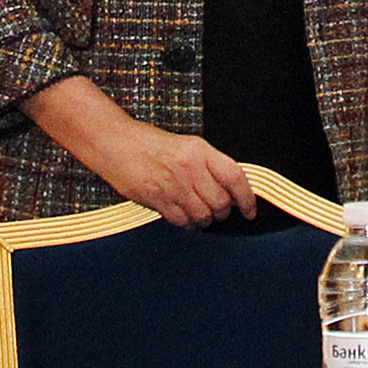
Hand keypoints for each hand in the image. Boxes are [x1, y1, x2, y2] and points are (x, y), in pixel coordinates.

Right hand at [21, 76, 252, 227]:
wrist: (117, 143)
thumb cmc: (152, 144)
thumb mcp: (188, 145)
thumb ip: (210, 165)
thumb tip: (231, 189)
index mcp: (201, 151)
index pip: (235, 177)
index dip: (247, 198)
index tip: (250, 210)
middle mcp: (190, 168)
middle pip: (221, 202)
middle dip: (224, 212)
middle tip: (221, 211)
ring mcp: (173, 185)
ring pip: (203, 215)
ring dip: (207, 220)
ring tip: (203, 214)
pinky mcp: (157, 199)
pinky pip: (182, 221)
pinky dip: (189, 224)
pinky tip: (187, 218)